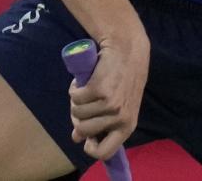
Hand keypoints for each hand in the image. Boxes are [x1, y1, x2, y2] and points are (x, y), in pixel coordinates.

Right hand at [68, 30, 149, 160]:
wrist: (127, 49)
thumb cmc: (123, 79)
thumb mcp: (120, 105)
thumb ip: (102, 123)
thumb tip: (76, 138)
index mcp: (127, 126)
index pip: (105, 153)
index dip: (90, 147)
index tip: (84, 138)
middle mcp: (119, 118)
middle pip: (84, 131)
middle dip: (77, 118)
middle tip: (81, 104)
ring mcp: (109, 104)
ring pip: (77, 113)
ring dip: (75, 101)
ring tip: (84, 89)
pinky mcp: (98, 89)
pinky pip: (75, 97)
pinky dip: (74, 89)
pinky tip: (81, 82)